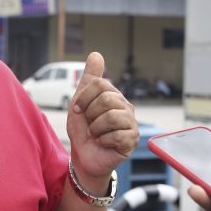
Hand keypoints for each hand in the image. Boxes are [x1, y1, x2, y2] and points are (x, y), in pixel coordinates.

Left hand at [66, 52, 138, 182]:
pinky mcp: (132, 140)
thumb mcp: (80, 102)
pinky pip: (116, 136)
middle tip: (90, 125)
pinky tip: (104, 143)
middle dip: (90, 115)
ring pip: (111, 117)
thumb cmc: (83, 130)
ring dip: (96, 129)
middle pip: (106, 99)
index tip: (79, 110)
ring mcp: (131, 123)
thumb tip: (96, 54)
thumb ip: (89, 79)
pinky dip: (103, 141)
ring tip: (96, 135)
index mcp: (114, 96)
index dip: (84, 98)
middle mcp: (125, 107)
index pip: (100, 84)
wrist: (84, 156)